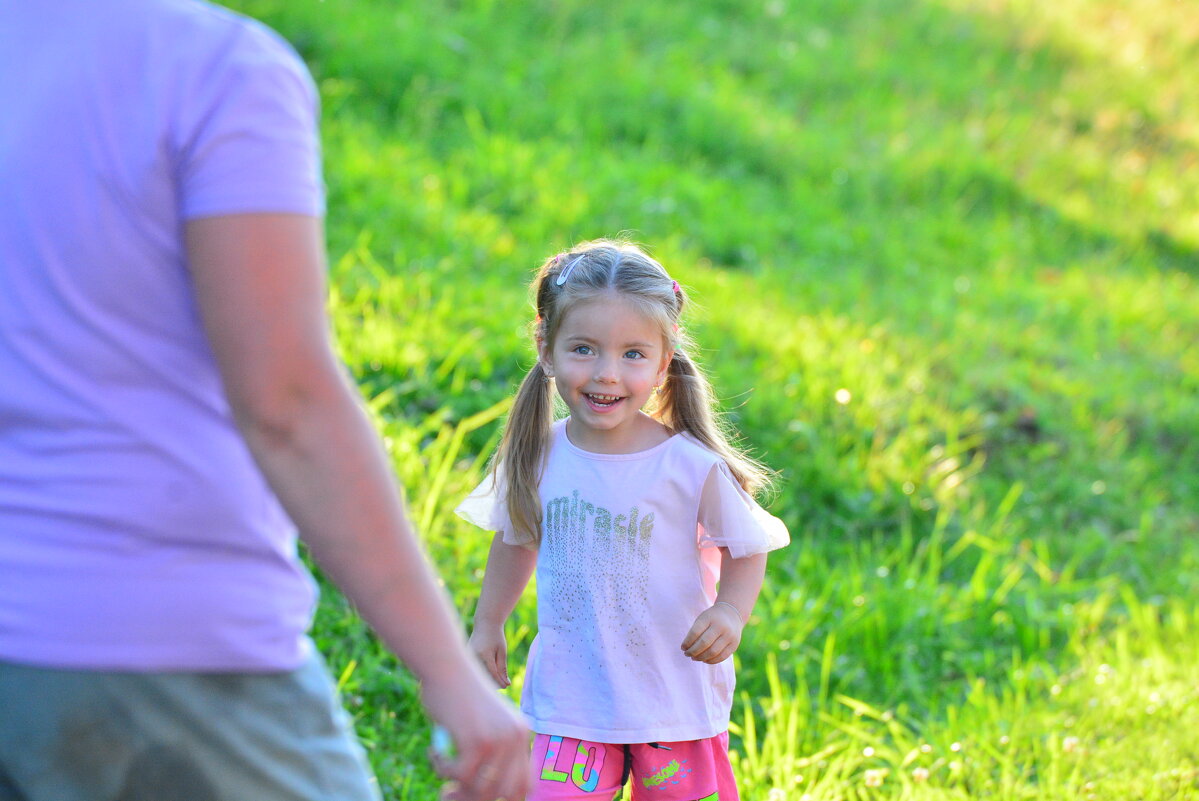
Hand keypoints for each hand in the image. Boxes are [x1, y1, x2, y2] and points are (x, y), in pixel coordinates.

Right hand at [423, 663, 529, 800]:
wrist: (445, 664)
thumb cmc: (456, 692)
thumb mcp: (482, 721)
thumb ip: (490, 748)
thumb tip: (478, 790)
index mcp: (521, 734)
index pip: (524, 784)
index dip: (501, 796)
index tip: (473, 792)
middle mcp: (516, 737)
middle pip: (505, 793)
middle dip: (474, 797)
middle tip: (449, 791)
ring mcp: (499, 740)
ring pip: (481, 789)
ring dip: (455, 785)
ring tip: (440, 767)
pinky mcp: (477, 740)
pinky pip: (459, 776)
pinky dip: (441, 768)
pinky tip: (434, 751)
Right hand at [469, 622, 510, 688]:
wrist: (485, 624)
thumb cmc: (496, 637)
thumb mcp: (502, 651)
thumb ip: (502, 668)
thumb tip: (506, 683)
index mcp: (484, 655)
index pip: (492, 673)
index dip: (500, 681)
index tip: (507, 686)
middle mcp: (474, 657)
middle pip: (484, 676)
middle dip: (494, 683)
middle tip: (504, 685)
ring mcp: (468, 657)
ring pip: (479, 674)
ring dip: (488, 679)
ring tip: (498, 680)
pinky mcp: (466, 657)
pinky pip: (475, 669)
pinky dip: (483, 673)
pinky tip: (490, 674)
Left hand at [680, 602, 744, 663]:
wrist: (731, 614)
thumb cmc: (711, 619)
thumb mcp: (702, 619)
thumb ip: (695, 632)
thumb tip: (687, 650)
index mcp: (709, 618)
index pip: (695, 632)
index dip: (687, 642)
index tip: (682, 648)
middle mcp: (721, 626)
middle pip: (704, 643)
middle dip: (693, 651)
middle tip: (687, 654)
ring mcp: (729, 636)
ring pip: (713, 652)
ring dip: (701, 657)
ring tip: (694, 658)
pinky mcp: (734, 644)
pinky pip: (722, 657)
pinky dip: (711, 661)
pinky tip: (704, 660)